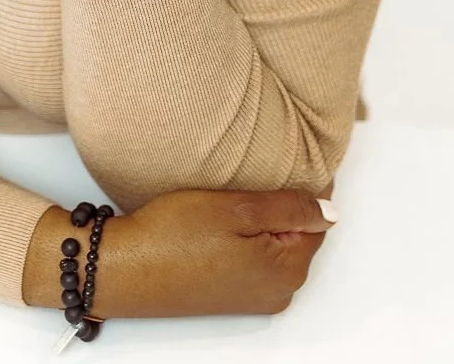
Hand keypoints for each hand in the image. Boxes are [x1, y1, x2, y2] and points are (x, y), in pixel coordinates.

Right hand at [99, 188, 337, 318]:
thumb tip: (329, 209)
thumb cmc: (173, 238)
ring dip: (262, 219)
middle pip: (297, 234)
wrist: (124, 268)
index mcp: (286, 271)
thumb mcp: (237, 209)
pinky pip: (254, 257)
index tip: (293, 157)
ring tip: (232, 193)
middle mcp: (276, 292)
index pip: (317, 219)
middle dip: (283, 203)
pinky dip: (246, 235)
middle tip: (254, 172)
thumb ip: (290, 208)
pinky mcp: (230, 294)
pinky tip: (221, 219)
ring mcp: (253, 297)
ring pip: (274, 244)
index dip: (307, 184)